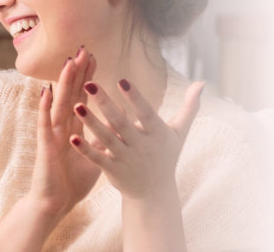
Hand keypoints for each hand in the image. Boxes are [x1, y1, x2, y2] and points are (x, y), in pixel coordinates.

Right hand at [29, 46, 102, 212]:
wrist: (56, 203)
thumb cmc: (73, 181)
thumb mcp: (96, 156)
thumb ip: (103, 139)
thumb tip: (120, 126)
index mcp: (74, 128)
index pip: (80, 96)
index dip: (86, 77)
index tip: (95, 58)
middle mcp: (61, 127)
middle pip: (69, 94)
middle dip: (76, 72)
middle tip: (84, 49)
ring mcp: (52, 135)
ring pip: (57, 103)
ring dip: (62, 83)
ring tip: (68, 63)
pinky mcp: (45, 147)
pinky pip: (44, 124)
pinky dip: (43, 108)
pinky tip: (44, 92)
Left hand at [74, 78, 203, 198]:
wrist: (154, 193)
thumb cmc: (166, 156)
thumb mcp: (179, 132)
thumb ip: (190, 107)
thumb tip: (202, 83)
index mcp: (157, 133)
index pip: (145, 112)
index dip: (134, 97)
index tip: (122, 80)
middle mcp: (142, 146)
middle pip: (121, 122)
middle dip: (105, 103)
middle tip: (89, 84)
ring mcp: (126, 159)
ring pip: (106, 139)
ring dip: (91, 122)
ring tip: (76, 105)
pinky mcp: (113, 171)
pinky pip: (97, 158)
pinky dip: (85, 148)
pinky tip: (71, 136)